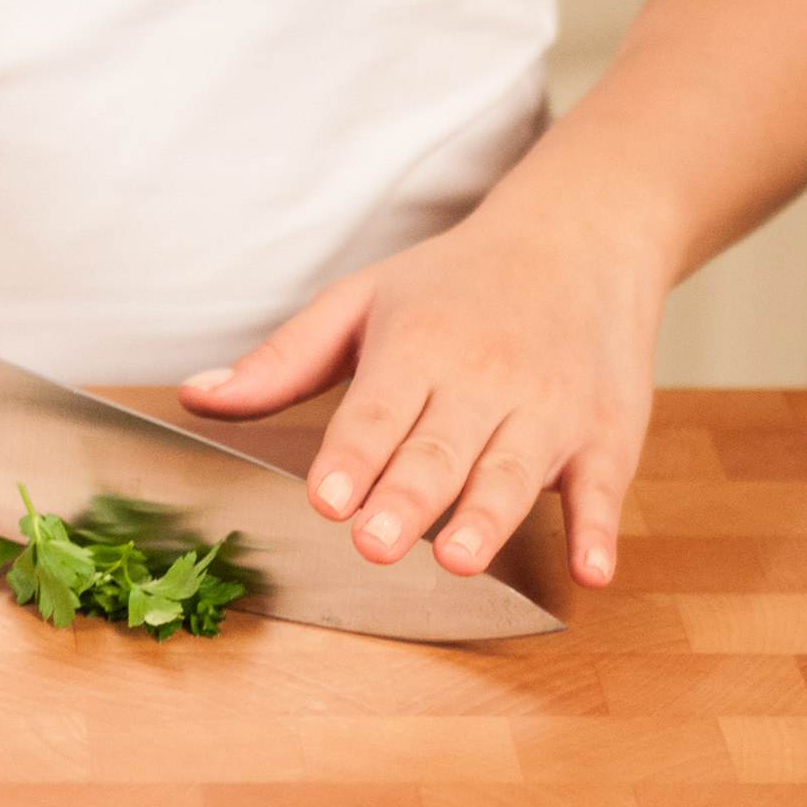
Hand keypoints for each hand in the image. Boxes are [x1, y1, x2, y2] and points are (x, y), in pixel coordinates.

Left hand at [177, 200, 666, 586]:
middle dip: (408, 497)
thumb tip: (199, 396)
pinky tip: (590, 570)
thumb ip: (284, 360)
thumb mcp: (362, 300)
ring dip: (488, 517)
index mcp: (418, 343)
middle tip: (373, 543)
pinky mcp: (607, 433)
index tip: (326, 499)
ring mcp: (552, 407)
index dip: (352, 456)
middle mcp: (486, 376)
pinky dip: (599, 528)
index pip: (376, 410)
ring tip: (456, 558)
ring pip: (515, 471)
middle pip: (441, 448)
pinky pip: (604, 486)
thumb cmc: (458, 281)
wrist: (582, 236)